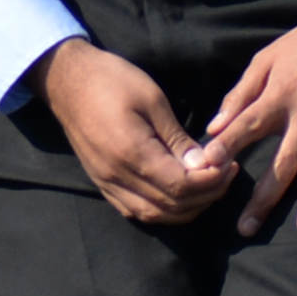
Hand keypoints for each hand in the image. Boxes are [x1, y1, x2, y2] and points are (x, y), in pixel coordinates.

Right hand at [38, 38, 237, 225]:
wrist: (67, 81)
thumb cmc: (111, 80)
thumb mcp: (152, 98)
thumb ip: (177, 138)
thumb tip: (204, 165)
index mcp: (131, 153)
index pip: (181, 186)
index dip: (211, 181)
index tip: (229, 164)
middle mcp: (117, 177)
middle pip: (172, 207)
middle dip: (206, 195)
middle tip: (226, 173)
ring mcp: (107, 184)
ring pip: (155, 216)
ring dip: (187, 207)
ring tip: (209, 184)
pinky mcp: (103, 184)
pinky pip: (137, 211)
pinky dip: (164, 210)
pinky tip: (180, 194)